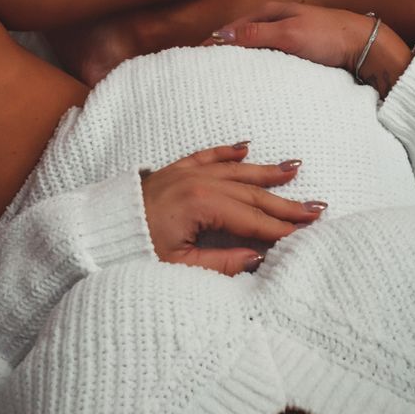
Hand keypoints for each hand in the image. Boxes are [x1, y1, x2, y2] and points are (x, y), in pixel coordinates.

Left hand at [140, 143, 325, 274]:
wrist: (97, 230)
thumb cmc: (134, 251)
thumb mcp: (179, 266)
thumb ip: (221, 262)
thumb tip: (258, 257)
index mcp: (201, 204)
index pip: (252, 219)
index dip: (281, 228)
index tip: (308, 232)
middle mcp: (197, 182)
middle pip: (250, 193)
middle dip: (285, 202)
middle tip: (317, 207)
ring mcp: (185, 172)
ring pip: (235, 170)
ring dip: (265, 170)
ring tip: (295, 167)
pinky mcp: (173, 169)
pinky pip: (207, 155)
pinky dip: (227, 151)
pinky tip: (246, 147)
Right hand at [207, 1, 373, 70]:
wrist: (362, 45)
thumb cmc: (328, 35)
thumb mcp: (290, 34)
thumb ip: (256, 35)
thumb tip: (220, 36)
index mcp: (269, 12)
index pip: (230, 28)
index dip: (211, 42)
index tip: (193, 59)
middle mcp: (274, 22)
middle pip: (239, 37)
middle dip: (221, 51)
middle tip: (202, 71)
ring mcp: (284, 36)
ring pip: (253, 49)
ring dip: (237, 61)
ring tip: (221, 78)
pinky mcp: (295, 51)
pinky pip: (267, 59)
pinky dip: (254, 67)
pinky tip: (250, 79)